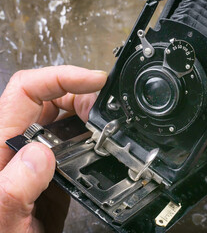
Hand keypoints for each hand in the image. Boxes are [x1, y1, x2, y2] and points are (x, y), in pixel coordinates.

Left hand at [0, 66, 106, 232]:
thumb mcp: (2, 219)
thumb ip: (15, 187)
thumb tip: (42, 154)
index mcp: (0, 145)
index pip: (28, 91)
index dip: (62, 77)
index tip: (94, 81)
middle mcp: (18, 144)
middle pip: (49, 97)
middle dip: (81, 94)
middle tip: (105, 107)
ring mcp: (36, 155)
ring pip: (61, 115)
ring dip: (86, 111)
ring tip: (106, 117)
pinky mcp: (50, 167)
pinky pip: (70, 138)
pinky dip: (89, 132)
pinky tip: (100, 138)